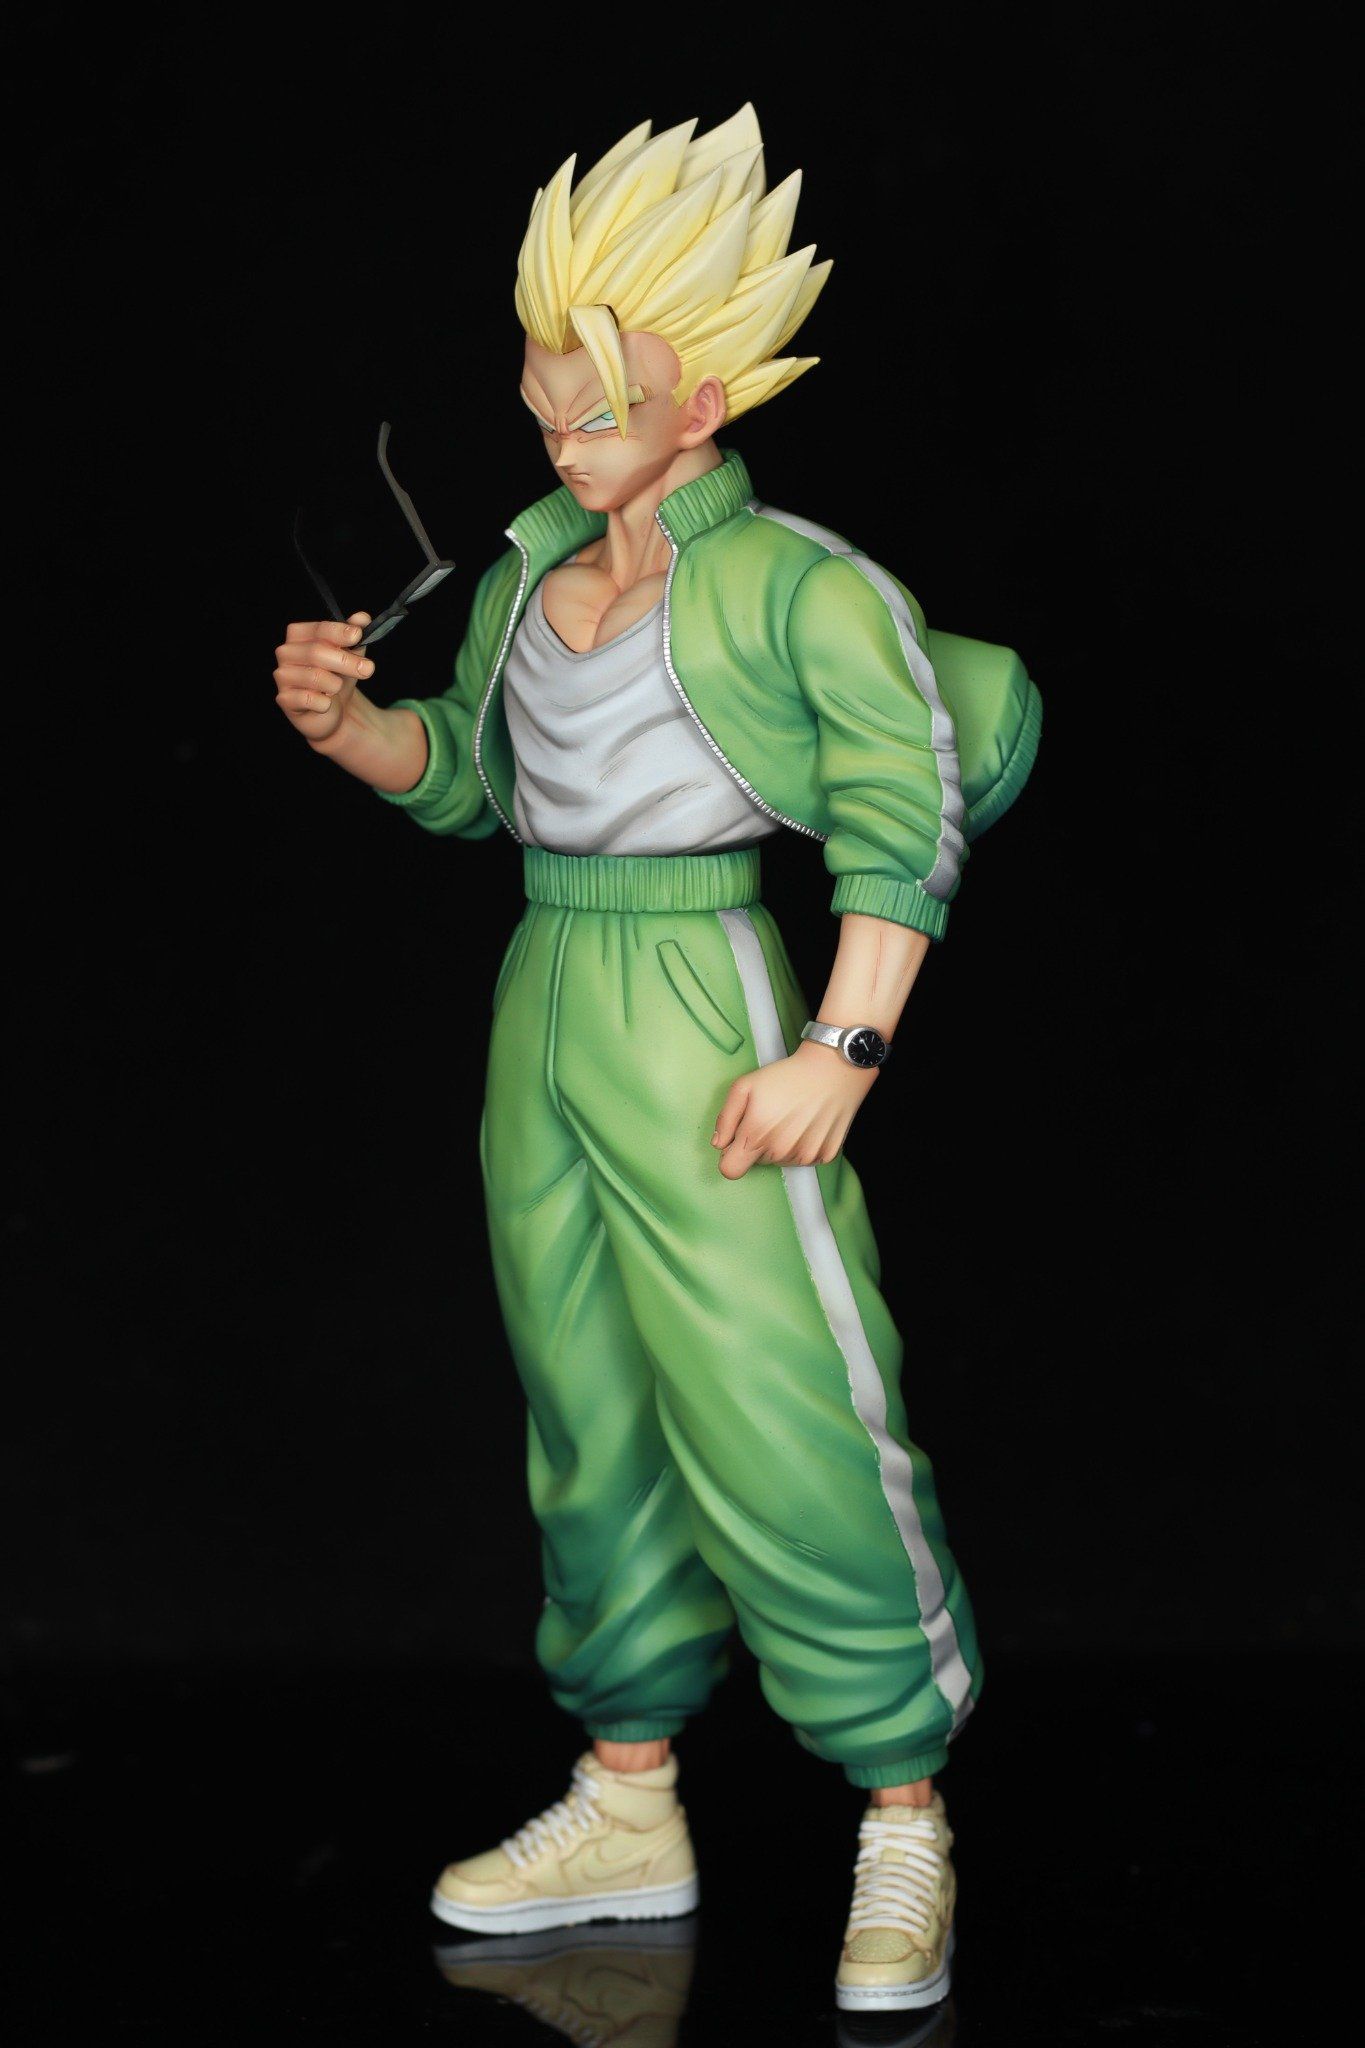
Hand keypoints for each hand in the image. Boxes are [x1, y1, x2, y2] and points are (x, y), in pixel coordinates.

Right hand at [273, 612, 375, 742]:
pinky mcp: (284, 699)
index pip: (318, 629)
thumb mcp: (350, 654)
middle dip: (346, 661)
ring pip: (314, 676)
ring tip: (337, 688)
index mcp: (299, 635)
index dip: (339, 632)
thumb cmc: (337, 676)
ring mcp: (283, 676)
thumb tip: (362, 618)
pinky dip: (325, 703)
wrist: (331, 710)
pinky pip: (308, 699)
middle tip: (367, 669)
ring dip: (335, 684)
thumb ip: (355, 635)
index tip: (358, 636)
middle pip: (316, 652)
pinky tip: (326, 703)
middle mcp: (286, 652)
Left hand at [711, 1039, 878, 1179]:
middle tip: (771, 1116)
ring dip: (781, 1145)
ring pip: (780, 1161)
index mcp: (756, 1136)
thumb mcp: (745, 1086)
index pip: (730, 1170)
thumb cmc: (786, 1075)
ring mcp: (805, 1156)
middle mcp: (781, 1152)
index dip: (731, 1156)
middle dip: (758, 1144)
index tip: (739, 1141)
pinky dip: (802, 1145)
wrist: (833, 1069)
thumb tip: (719, 1143)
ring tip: (792, 1117)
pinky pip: (804, 1159)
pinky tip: (808, 1123)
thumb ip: (725, 1118)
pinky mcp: (825, 1155)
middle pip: (757, 1162)